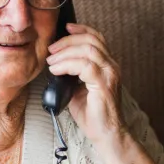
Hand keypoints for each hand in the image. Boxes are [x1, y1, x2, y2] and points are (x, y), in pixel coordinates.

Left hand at [45, 23, 124, 144]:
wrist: (106, 135)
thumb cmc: (94, 115)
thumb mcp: (78, 90)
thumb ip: (72, 75)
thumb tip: (55, 65)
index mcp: (107, 66)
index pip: (97, 39)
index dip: (81, 30)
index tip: (65, 28)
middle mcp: (111, 67)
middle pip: (91, 40)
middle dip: (68, 41)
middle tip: (51, 49)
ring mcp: (109, 75)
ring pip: (88, 50)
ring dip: (65, 52)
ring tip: (51, 61)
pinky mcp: (104, 84)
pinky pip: (84, 66)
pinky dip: (67, 65)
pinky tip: (56, 70)